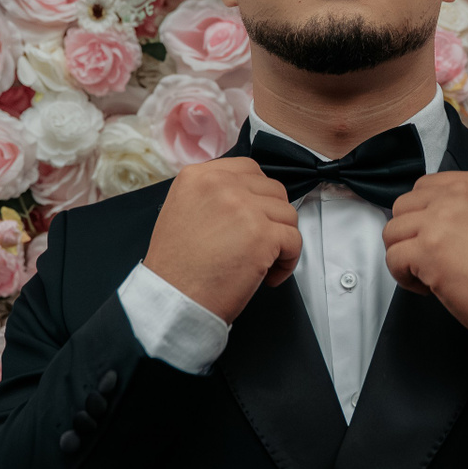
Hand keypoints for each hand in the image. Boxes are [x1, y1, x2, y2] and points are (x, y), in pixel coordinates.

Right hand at [143, 158, 300, 323]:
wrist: (174, 300)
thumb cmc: (176, 267)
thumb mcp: (181, 210)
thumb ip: (211, 195)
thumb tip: (246, 195)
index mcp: (198, 177)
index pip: (248, 169)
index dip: (257, 195)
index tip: (255, 216)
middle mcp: (221, 185)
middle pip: (272, 189)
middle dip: (272, 217)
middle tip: (259, 242)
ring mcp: (244, 208)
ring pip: (287, 214)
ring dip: (281, 239)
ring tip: (264, 261)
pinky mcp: (262, 235)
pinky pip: (294, 240)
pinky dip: (288, 260)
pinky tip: (270, 275)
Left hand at [382, 172, 467, 350]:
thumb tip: (435, 216)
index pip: (425, 187)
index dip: (422, 216)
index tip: (434, 237)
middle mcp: (457, 195)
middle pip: (403, 206)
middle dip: (409, 235)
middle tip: (429, 258)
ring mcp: (439, 220)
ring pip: (392, 232)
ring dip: (404, 256)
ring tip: (428, 275)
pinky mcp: (427, 250)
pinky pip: (392, 258)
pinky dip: (403, 277)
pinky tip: (427, 287)